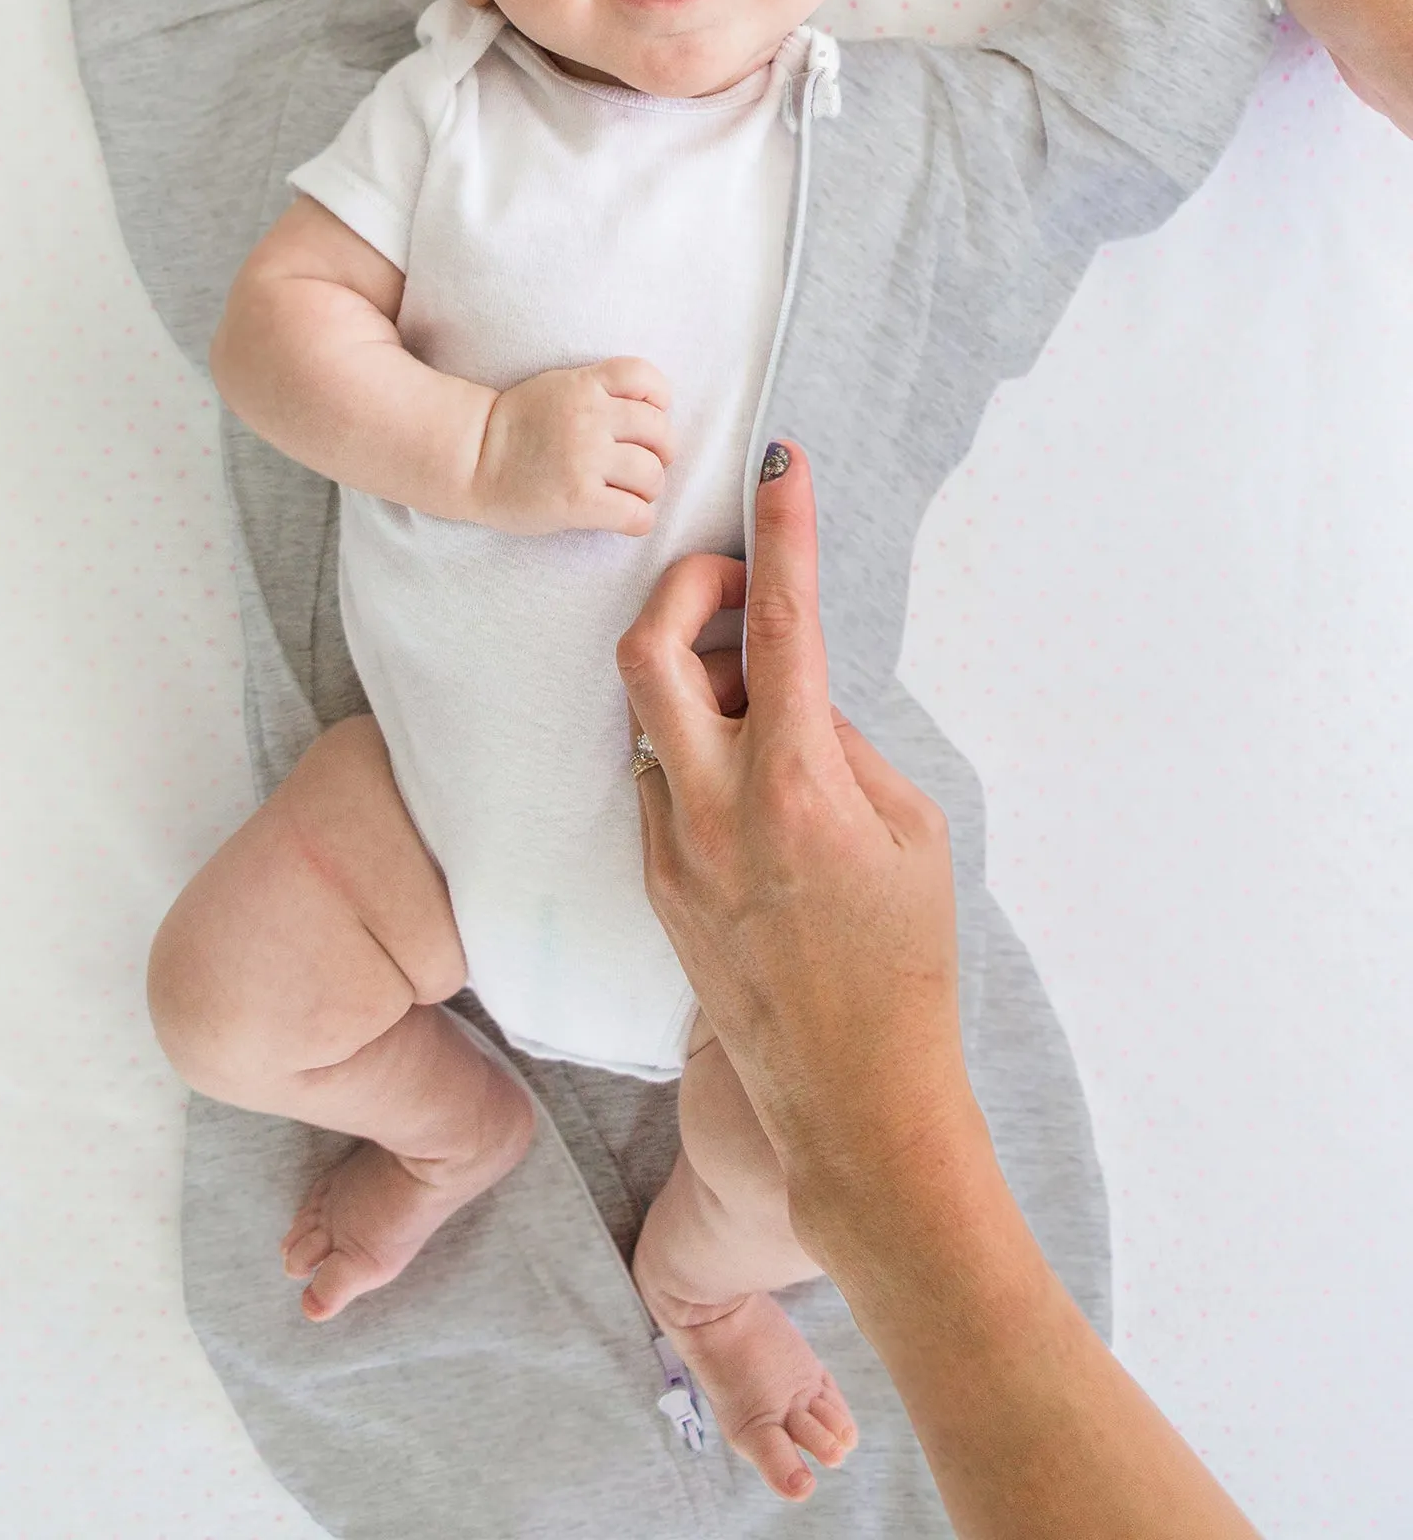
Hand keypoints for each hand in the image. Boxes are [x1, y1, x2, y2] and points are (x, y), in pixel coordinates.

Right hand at [470, 357, 672, 535]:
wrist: (469, 461)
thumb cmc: (513, 429)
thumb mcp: (555, 387)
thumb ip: (597, 392)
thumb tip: (649, 414)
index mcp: (584, 386)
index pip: (646, 378)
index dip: (657, 402)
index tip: (646, 422)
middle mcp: (589, 418)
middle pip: (659, 432)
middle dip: (658, 453)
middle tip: (641, 467)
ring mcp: (585, 459)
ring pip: (652, 475)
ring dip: (648, 490)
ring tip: (629, 494)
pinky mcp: (579, 499)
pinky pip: (637, 514)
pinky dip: (640, 520)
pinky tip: (625, 518)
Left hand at [615, 442, 974, 1249]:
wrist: (848, 1097)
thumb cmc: (903, 964)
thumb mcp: (910, 831)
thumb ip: (841, 743)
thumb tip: (790, 691)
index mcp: (795, 785)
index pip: (782, 625)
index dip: (781, 530)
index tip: (779, 462)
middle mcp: (714, 806)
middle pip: (648, 648)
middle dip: (683, 588)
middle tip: (735, 587)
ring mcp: (671, 846)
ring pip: (653, 716)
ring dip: (700, 682)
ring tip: (771, 713)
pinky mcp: (654, 880)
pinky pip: (661, 779)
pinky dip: (700, 753)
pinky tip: (755, 790)